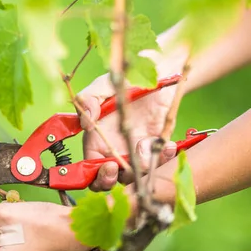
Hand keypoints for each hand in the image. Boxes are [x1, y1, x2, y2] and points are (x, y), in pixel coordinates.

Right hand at [78, 31, 188, 190]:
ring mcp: (136, 149)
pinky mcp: (156, 146)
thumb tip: (84, 122)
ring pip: (135, 175)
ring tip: (149, 144)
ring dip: (142, 165)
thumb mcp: (103, 85)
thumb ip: (88, 99)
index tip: (107, 166)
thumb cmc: (125, 77)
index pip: (90, 169)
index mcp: (96, 139)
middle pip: (109, 180)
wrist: (157, 70)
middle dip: (113, 180)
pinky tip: (167, 144)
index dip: (95, 175)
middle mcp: (114, 149)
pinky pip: (158, 162)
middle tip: (119, 168)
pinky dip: (163, 156)